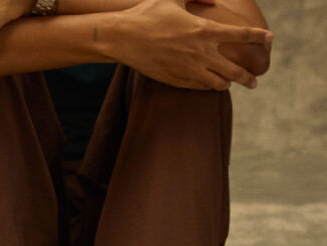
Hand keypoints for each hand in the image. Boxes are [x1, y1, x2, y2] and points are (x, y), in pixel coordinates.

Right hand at [112, 0, 272, 90]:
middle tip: (254, 82)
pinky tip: (209, 83)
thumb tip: (213, 0)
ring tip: (229, 83)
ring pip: (219, 84)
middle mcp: (201, 53)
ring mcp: (190, 70)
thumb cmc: (148, 14)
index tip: (269, 39)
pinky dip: (208, 86)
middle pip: (235, 71)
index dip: (258, 37)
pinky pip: (200, 88)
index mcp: (204, 30)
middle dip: (248, 77)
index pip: (241, 36)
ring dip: (227, 83)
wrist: (125, 38)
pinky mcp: (178, 82)